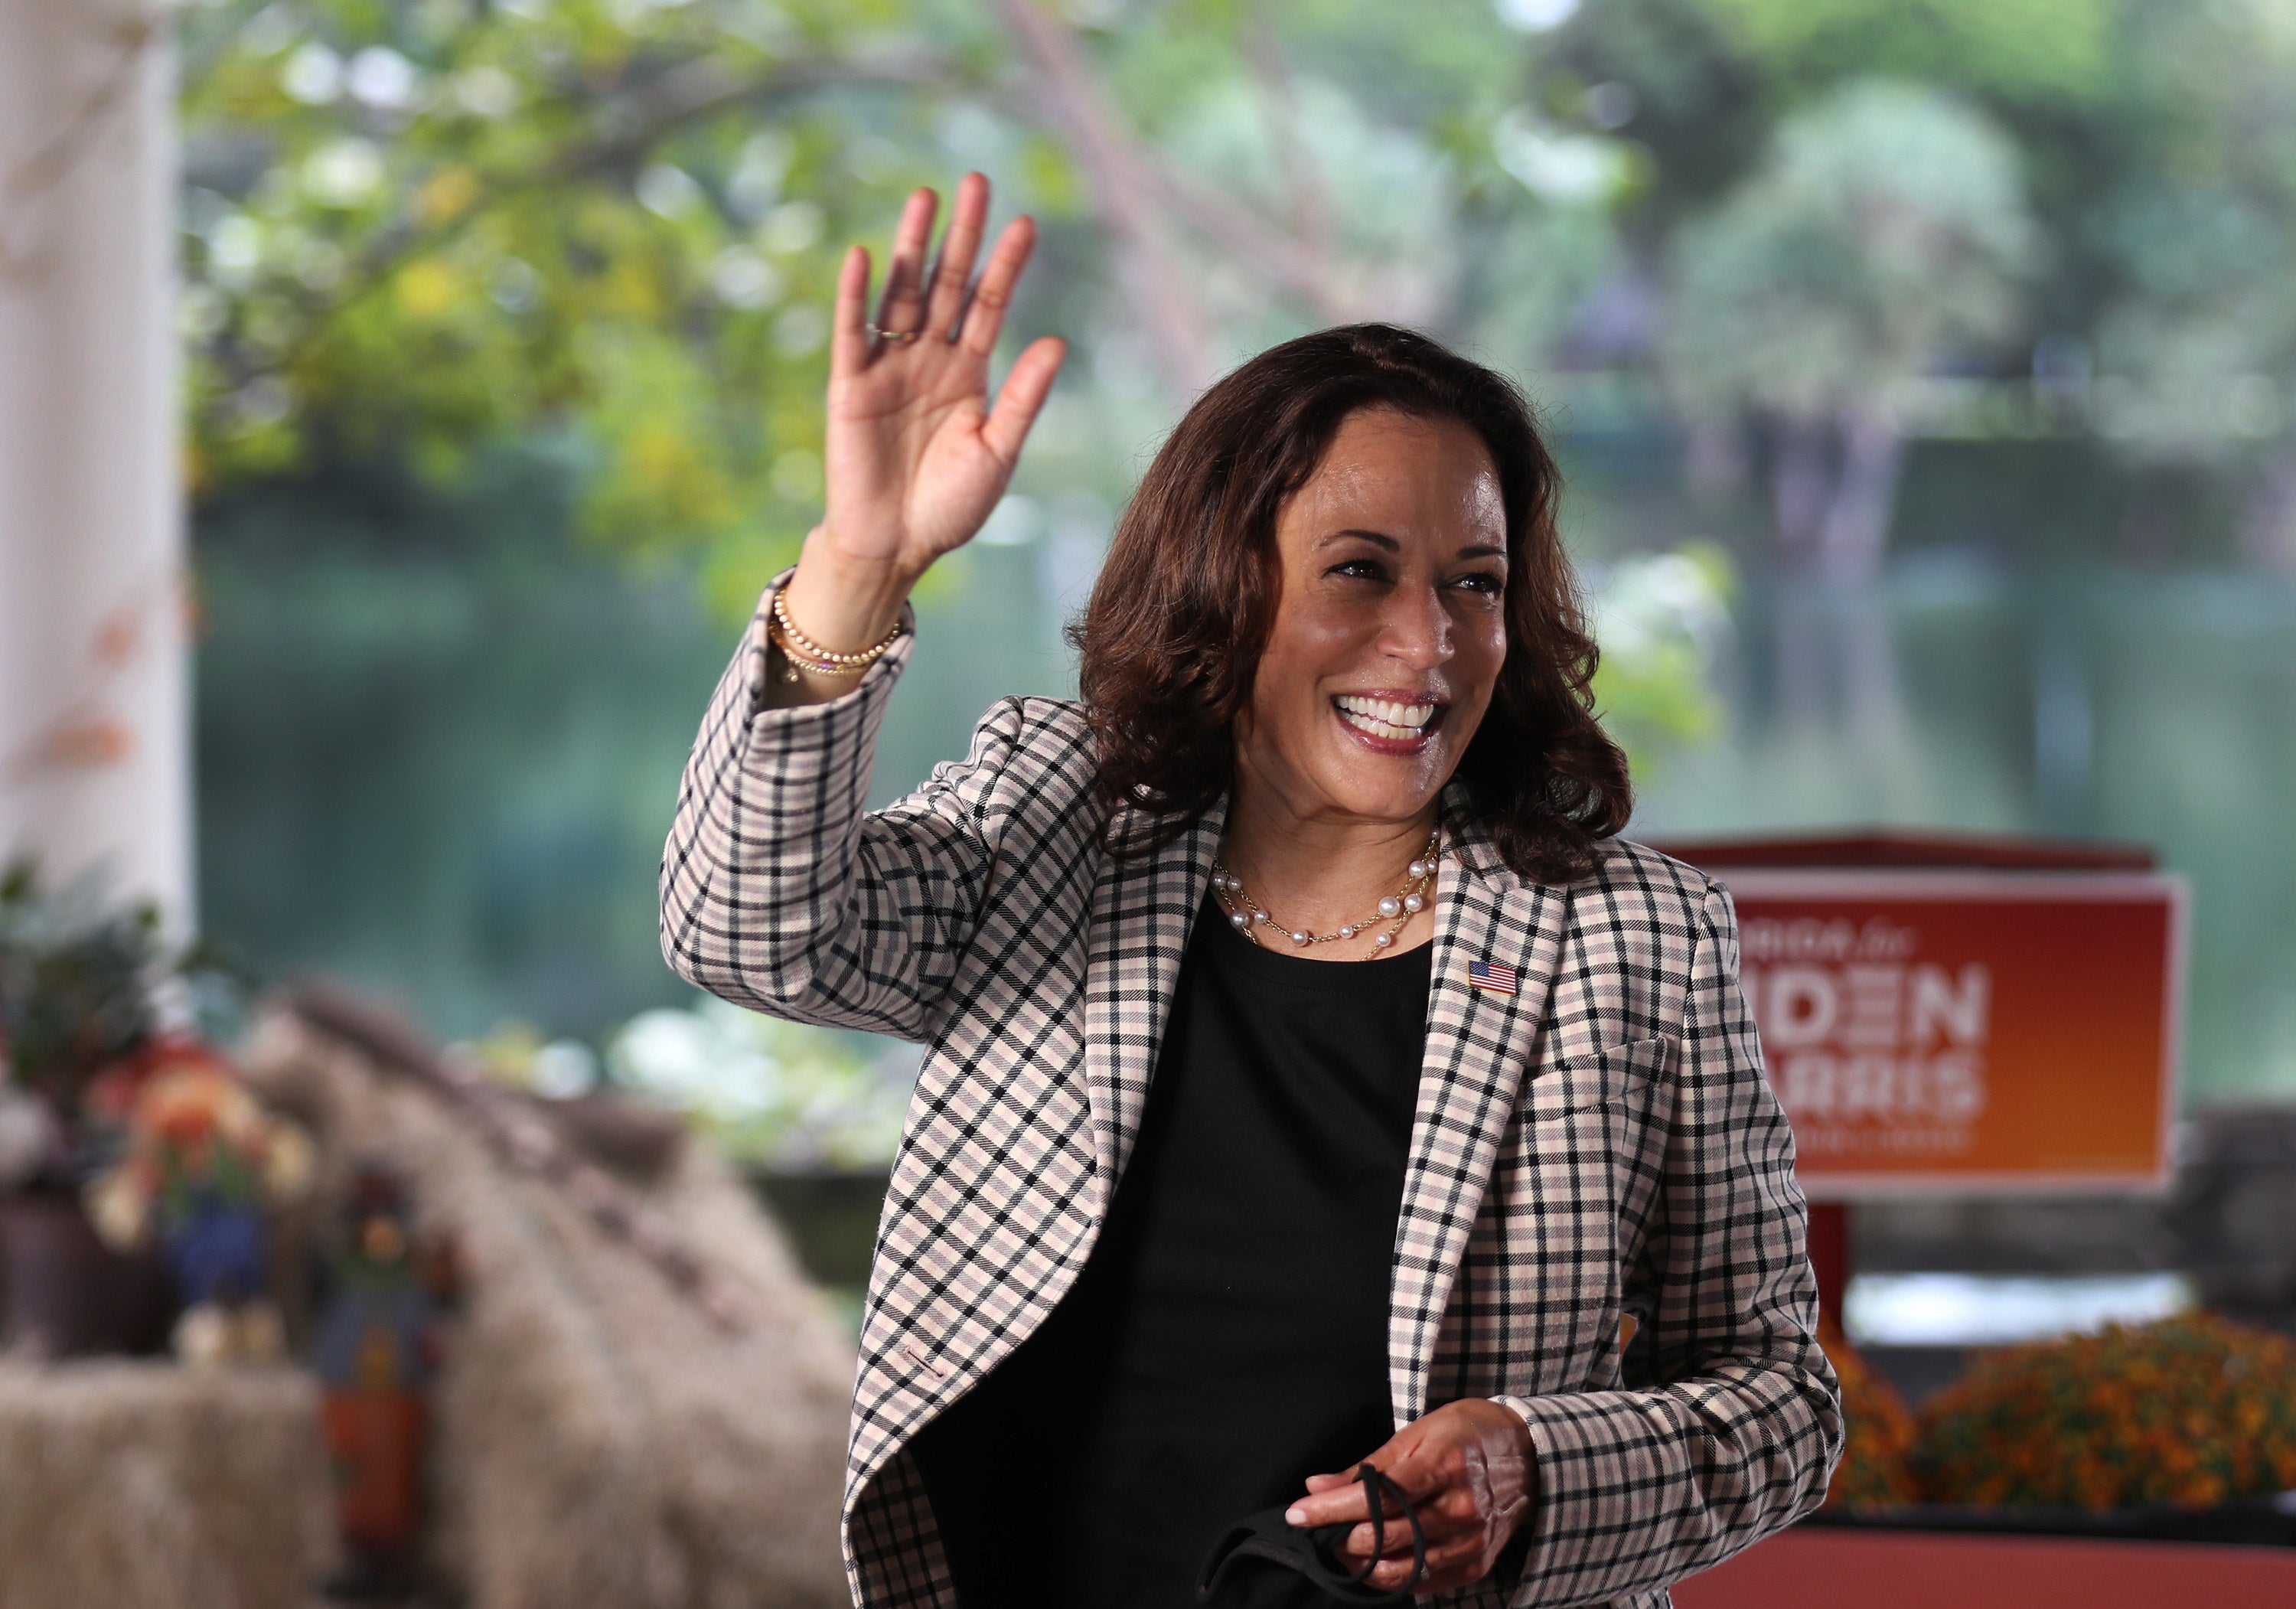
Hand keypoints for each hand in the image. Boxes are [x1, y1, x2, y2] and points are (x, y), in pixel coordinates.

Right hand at [777, 172, 1064, 681]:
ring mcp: (888, 368)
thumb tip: (1057, 342)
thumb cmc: (950, 507)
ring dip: (911, 248)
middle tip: (976, 182)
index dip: (1006, 266)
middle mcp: (929, 359)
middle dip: (961, 236)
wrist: (897, 548)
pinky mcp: (850, 386)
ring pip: (901, 295)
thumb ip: (1024, 399)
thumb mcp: (998, 452)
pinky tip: (866, 257)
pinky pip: (853, 333)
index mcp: (968, 373)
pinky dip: (857, 296)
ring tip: (924, 198)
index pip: (989, 306)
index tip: (1028, 223)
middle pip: (947, 284)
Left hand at [1285, 1399, 1538, 1595]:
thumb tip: (1316, 1486)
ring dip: (1358, 1562)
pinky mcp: (1475, 1563)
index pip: (1377, 1498)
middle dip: (1338, 1537)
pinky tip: (1368, 1562)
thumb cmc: (1465, 1435)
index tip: (1297, 1512)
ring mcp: (1470, 1541)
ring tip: (1335, 1548)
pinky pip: (1422, 1582)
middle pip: (1385, 1536)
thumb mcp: (1416, 1434)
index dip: (1331, 1509)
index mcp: (1445, 1466)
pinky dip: (1389, 1576)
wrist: (1529, 1455)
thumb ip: (1366, 1466)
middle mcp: (1461, 1508)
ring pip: (1400, 1568)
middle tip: (1313, 1529)